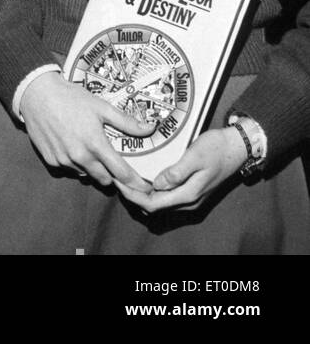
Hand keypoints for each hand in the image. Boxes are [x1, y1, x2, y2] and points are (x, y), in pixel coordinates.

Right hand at [17, 72, 154, 191]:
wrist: (36, 93)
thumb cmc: (70, 97)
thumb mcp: (100, 106)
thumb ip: (126, 122)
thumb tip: (150, 128)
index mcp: (95, 144)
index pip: (122, 173)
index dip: (135, 182)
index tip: (144, 187)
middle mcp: (80, 156)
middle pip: (105, 180)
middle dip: (111, 174)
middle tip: (110, 161)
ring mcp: (64, 160)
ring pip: (86, 175)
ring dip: (91, 168)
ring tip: (88, 149)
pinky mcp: (50, 160)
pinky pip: (68, 169)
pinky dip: (73, 162)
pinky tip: (70, 145)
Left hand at [114, 127, 246, 213]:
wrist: (237, 147)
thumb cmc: (216, 148)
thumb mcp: (195, 156)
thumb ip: (176, 172)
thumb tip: (157, 185)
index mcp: (188, 194)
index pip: (153, 204)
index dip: (132, 196)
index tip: (117, 181)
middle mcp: (188, 200)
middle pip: (154, 205)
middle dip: (133, 195)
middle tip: (116, 177)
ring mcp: (190, 196)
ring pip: (160, 201)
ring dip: (142, 193)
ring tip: (125, 176)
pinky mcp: (190, 189)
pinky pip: (167, 195)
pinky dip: (152, 189)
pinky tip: (143, 175)